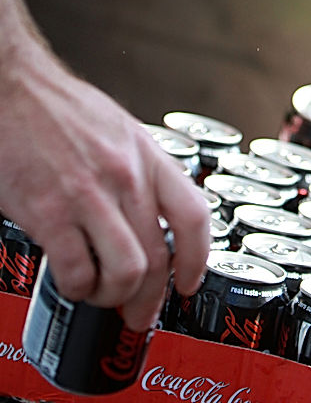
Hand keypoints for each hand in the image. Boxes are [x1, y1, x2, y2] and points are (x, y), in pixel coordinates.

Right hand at [0, 38, 209, 329]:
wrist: (12, 87)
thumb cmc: (59, 107)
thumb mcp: (118, 130)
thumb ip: (138, 169)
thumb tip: (149, 212)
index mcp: (147, 155)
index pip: (194, 216)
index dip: (199, 259)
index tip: (189, 283)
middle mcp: (125, 177)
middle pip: (160, 256)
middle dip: (150, 299)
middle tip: (138, 315)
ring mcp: (88, 196)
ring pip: (127, 272)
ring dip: (113, 296)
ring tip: (99, 293)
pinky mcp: (49, 212)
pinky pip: (77, 271)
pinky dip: (77, 287)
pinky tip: (71, 279)